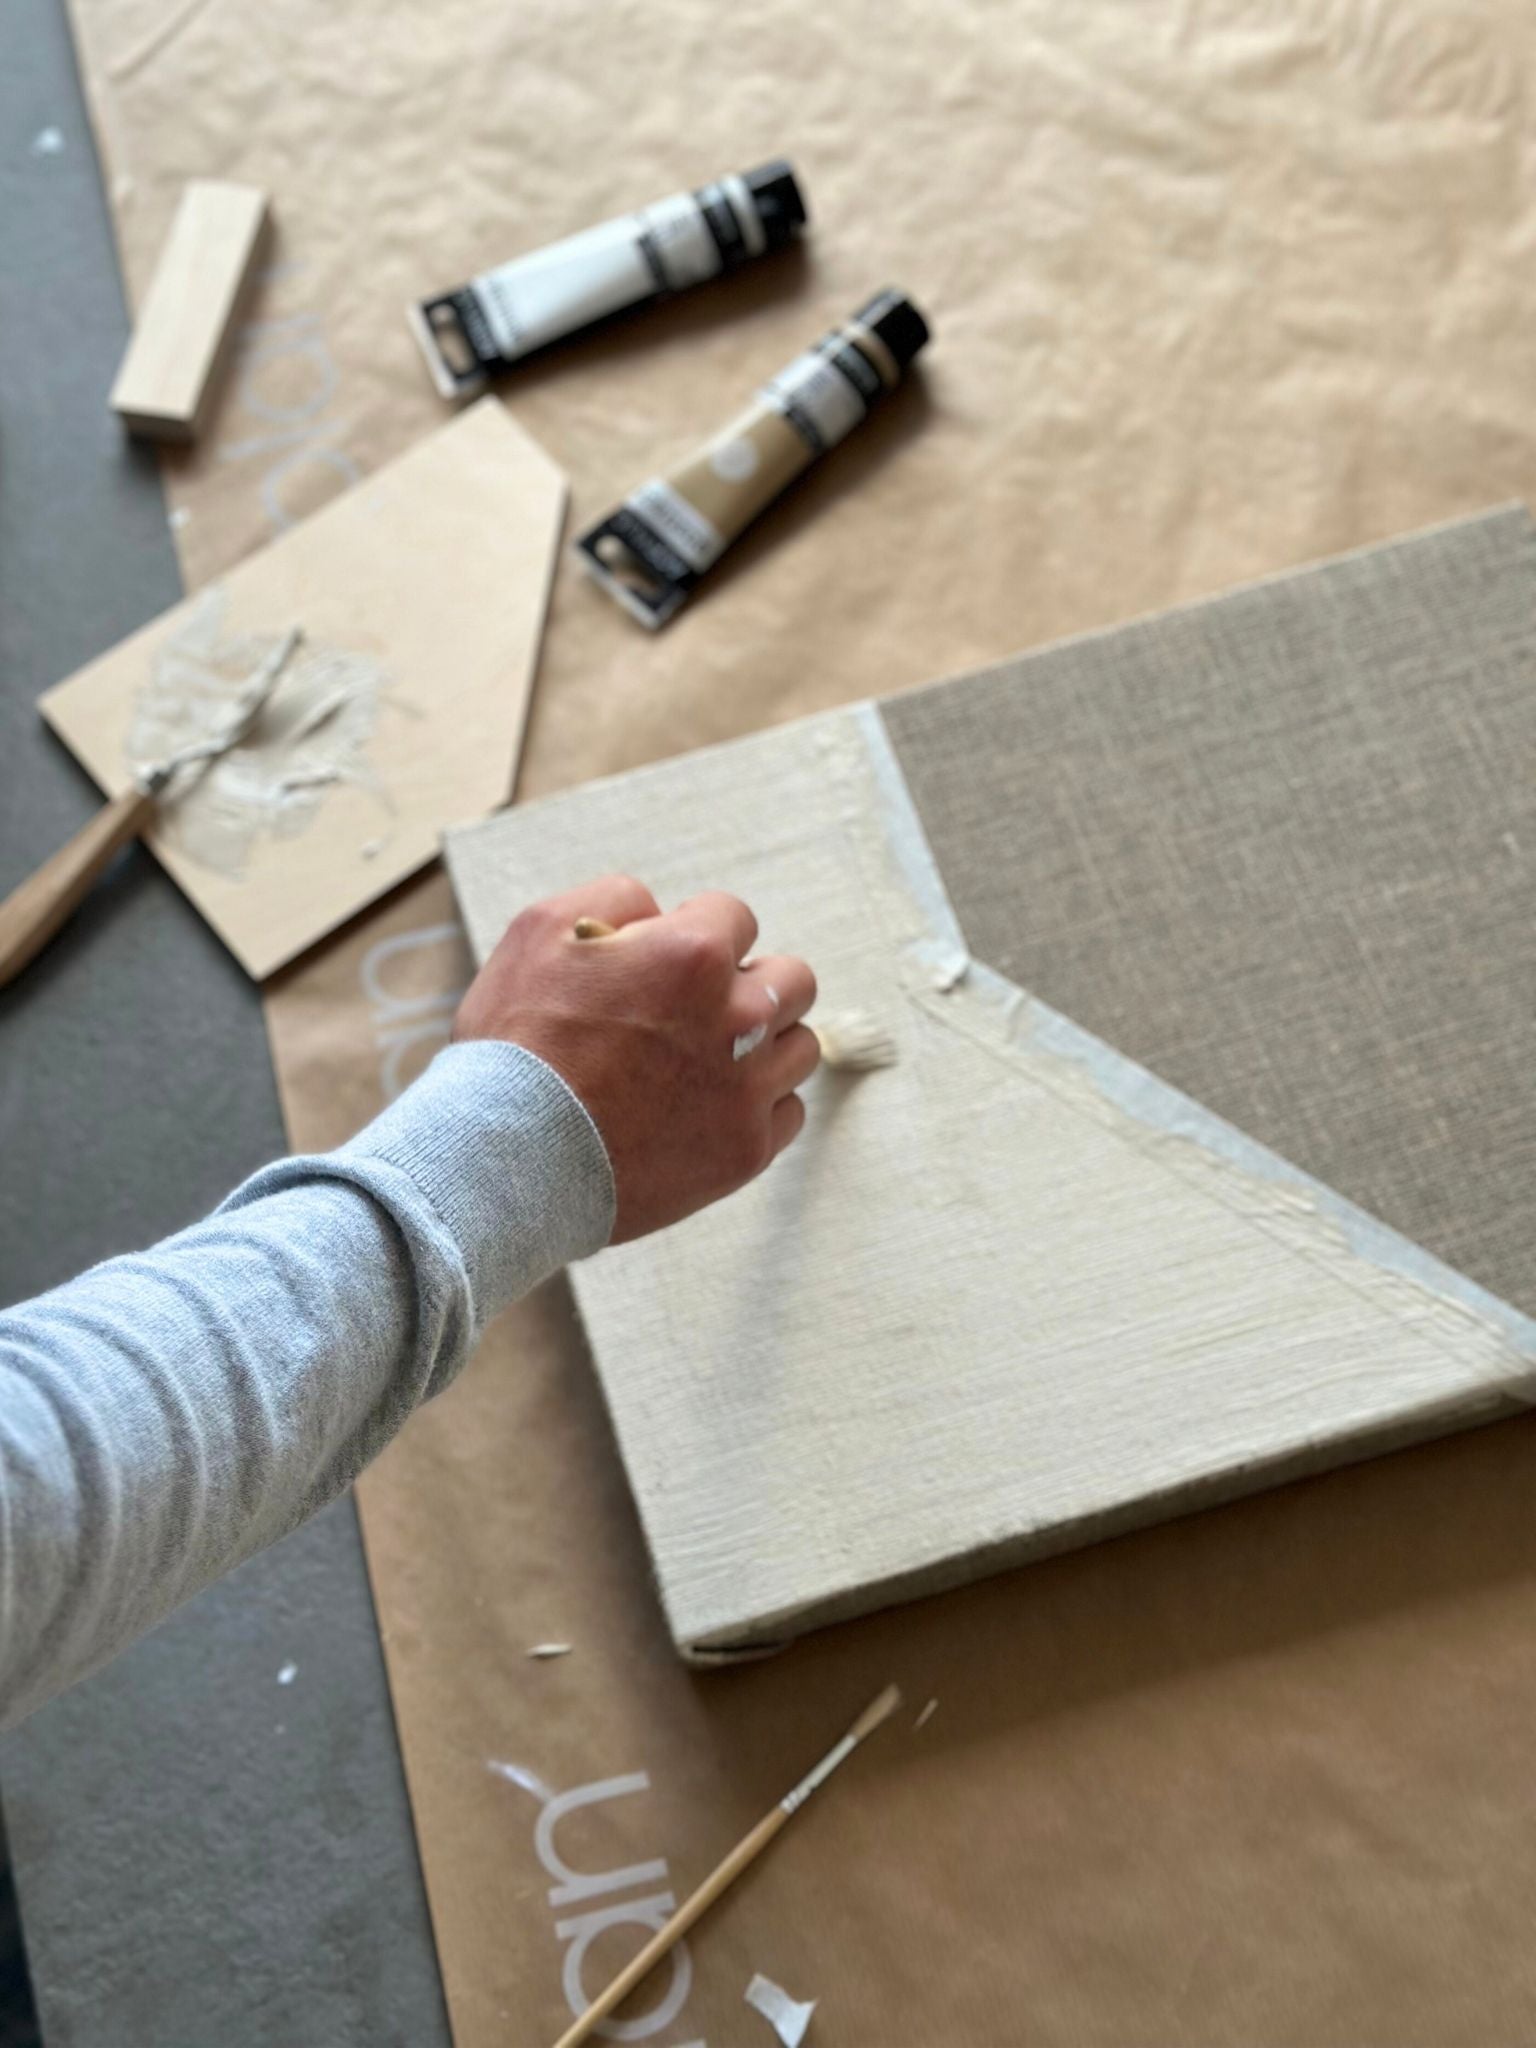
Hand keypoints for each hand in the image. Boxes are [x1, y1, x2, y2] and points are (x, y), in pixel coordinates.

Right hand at [453, 874, 819, 1243]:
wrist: (504, 1162)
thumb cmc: (516, 1042)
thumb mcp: (540, 929)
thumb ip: (618, 899)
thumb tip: (661, 915)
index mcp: (694, 954)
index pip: (736, 918)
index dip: (694, 934)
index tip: (664, 964)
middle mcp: (738, 1018)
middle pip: (792, 980)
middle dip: (751, 983)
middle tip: (699, 1010)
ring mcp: (747, 1090)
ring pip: (799, 1047)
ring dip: (763, 1046)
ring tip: (705, 1061)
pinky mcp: (745, 1150)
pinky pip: (787, 1112)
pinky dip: (756, 1107)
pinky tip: (705, 1108)